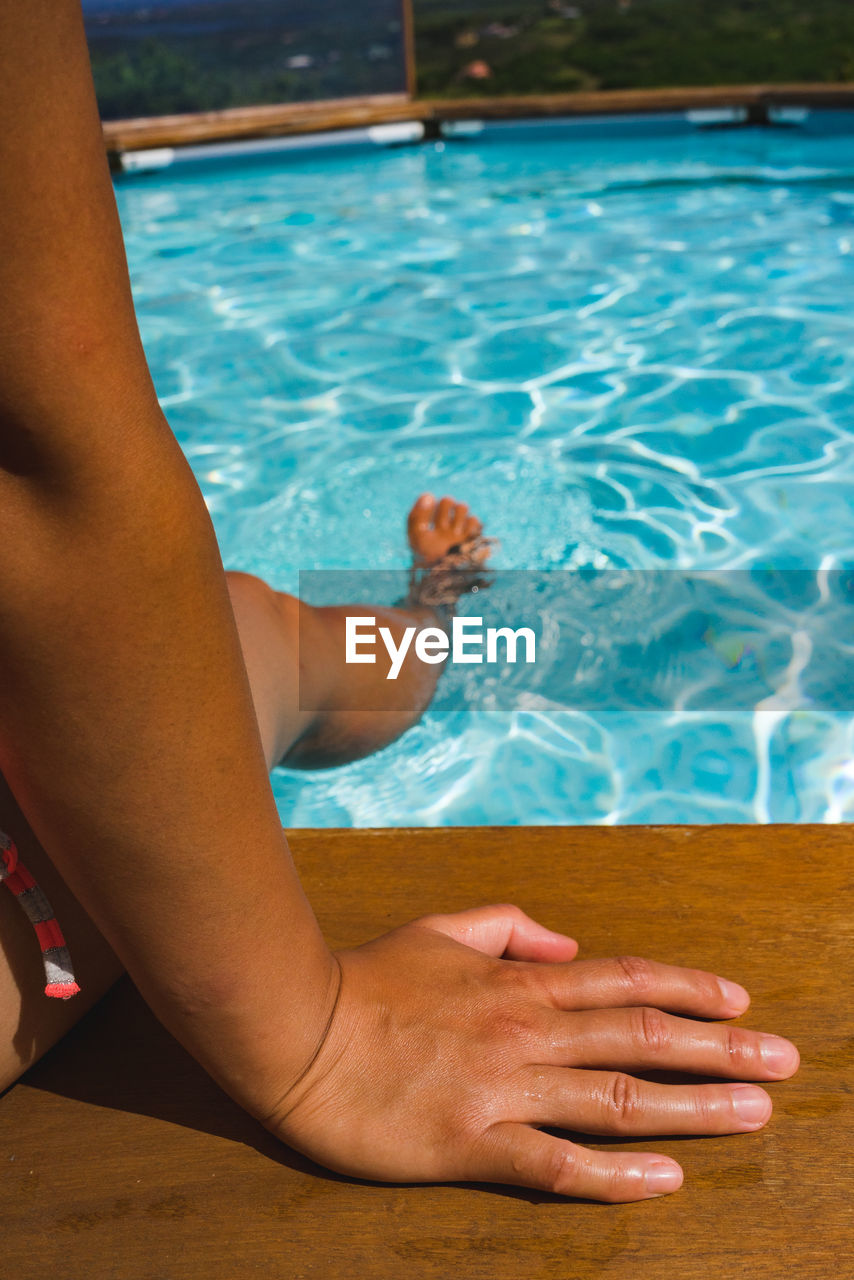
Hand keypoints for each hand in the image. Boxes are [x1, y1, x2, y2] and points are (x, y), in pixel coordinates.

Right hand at [266, 905, 798, 1202]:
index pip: (624, 980)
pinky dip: (616, 1175)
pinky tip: (665, 1181)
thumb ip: (507, 925)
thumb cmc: (366, 981)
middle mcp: (525, 1031)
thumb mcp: (439, 929)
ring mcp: (503, 1088)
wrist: (295, 1033)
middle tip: (784, 1059)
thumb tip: (565, 945)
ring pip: (618, 1097)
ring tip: (755, 1111)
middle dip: (721, 1047)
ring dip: (694, 1106)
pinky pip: (557, 1164)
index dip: (689, 988)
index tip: (739, 1000)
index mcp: (518, 981)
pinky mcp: (473, 1144)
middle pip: (642, 1037)